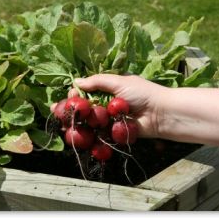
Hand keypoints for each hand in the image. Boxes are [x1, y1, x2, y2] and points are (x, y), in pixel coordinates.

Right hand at [51, 74, 167, 137]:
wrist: (161, 113)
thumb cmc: (142, 93)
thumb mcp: (119, 81)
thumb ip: (98, 81)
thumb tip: (76, 81)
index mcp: (107, 91)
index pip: (86, 92)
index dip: (76, 95)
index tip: (69, 97)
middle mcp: (106, 105)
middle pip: (85, 108)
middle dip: (72, 111)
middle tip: (57, 113)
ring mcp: (109, 120)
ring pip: (89, 122)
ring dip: (76, 124)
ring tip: (63, 126)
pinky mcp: (113, 132)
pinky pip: (98, 133)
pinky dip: (88, 135)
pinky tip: (75, 135)